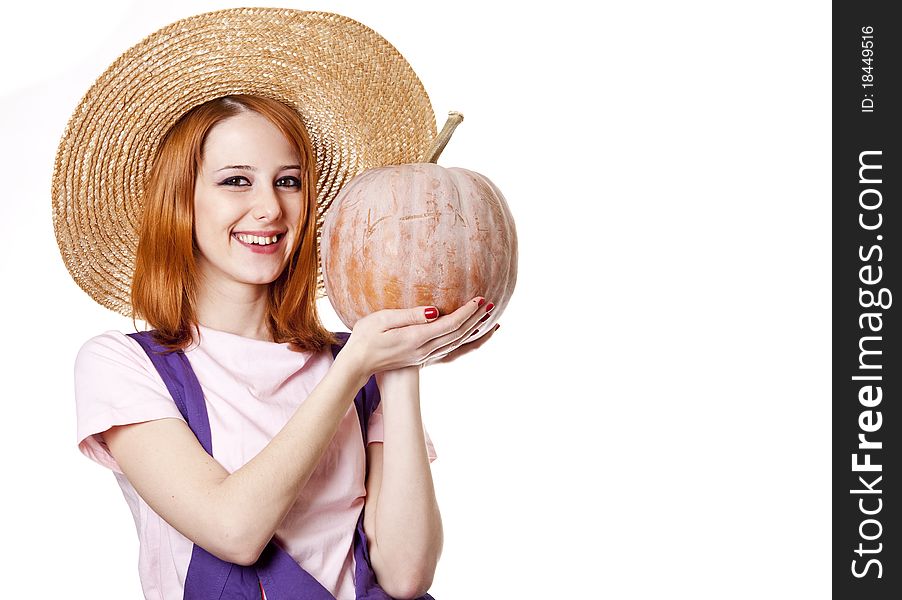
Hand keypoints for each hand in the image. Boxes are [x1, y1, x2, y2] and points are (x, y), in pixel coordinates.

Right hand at [343, 296, 495, 379]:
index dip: (467, 312)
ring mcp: (424, 356)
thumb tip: (435, 311)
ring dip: (475, 331)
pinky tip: (473, 339)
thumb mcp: (382, 320)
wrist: (357, 365)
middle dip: (476, 319)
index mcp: (417, 338)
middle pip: (458, 333)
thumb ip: (410, 315)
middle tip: (491, 304)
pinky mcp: (422, 358)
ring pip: (457, 343)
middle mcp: (425, 349)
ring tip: (490, 319)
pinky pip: (451, 351)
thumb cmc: (364, 338)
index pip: (450, 324)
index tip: (480, 299)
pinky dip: (466, 345)